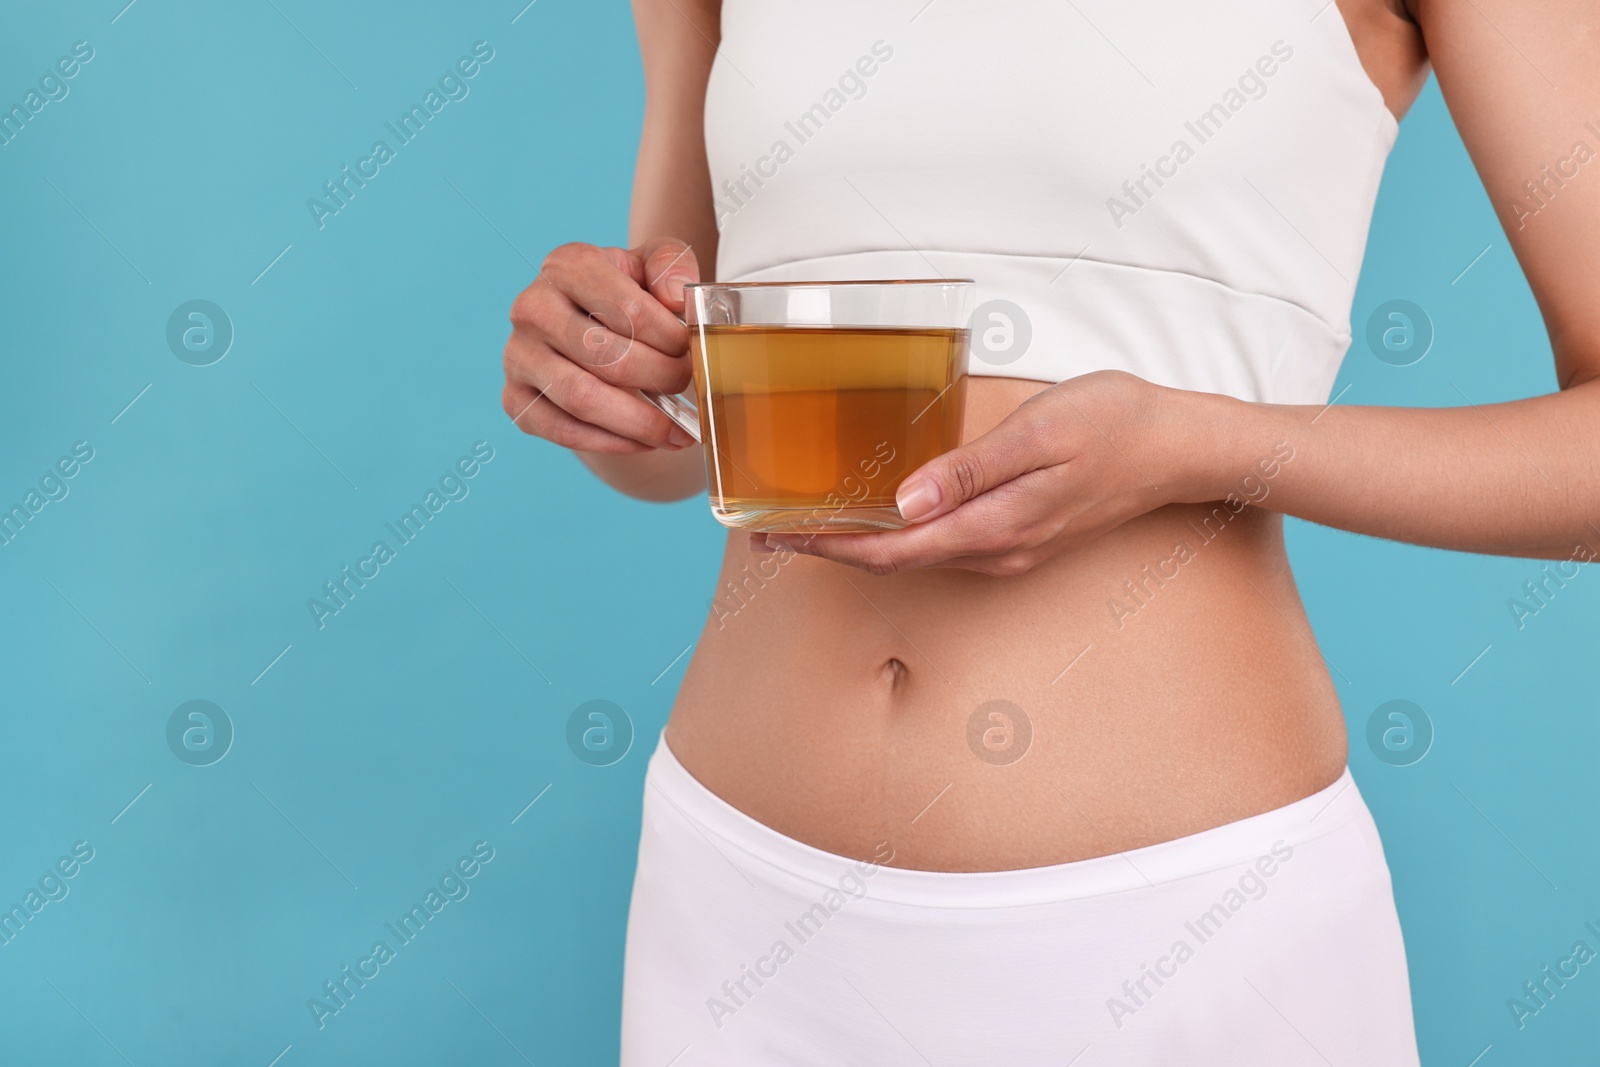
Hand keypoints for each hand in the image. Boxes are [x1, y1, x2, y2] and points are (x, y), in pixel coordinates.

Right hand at [502, 238, 700, 453]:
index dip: (671, 339)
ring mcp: (517, 355)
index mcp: (567, 265)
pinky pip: (565, 431)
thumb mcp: (653, 267)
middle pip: (608, 358)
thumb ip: (672, 264)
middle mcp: (532, 307)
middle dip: (661, 380)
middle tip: (688, 388)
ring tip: (677, 431)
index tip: (691, 351)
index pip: (629, 310)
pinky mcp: (515, 399)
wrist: (589, 333)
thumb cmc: (626, 297)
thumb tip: (676, 295)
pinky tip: (644, 441)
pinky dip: (613, 443)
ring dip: (641, 422)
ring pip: (584, 399)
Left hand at [759, 371, 1181, 576]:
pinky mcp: (1021, 536)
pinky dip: (900, 537)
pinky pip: (944, 547)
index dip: (828, 546)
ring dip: (862, 545)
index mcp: (993, 527)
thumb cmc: (1114, 425)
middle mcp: (996, 551)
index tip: (775, 536)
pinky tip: (882, 516)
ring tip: (811, 524)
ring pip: (918, 557)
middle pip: (895, 562)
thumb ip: (970, 471)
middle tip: (771, 532)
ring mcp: (1011, 549)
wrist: (1182, 448)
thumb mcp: (1039, 433)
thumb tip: (904, 504)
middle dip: (831, 549)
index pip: (890, 550)